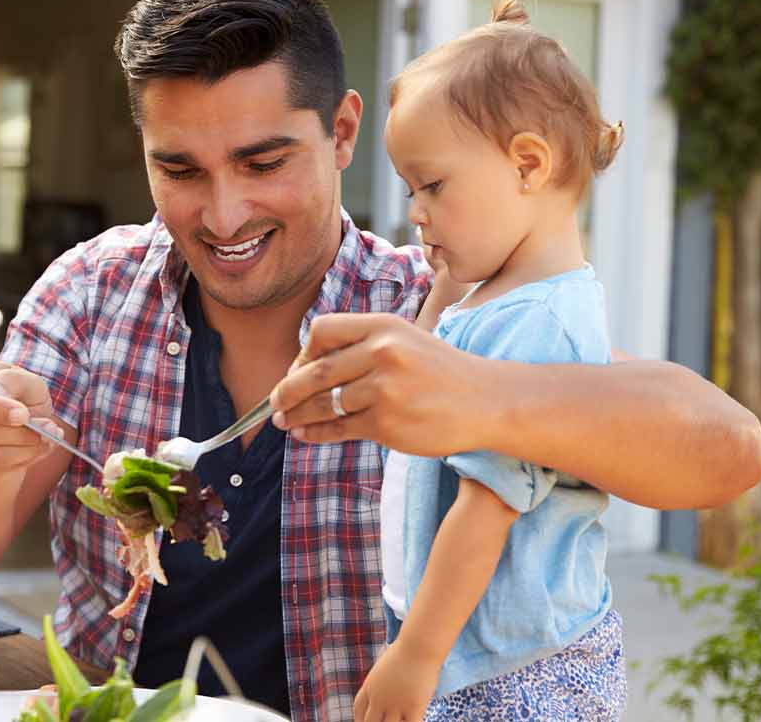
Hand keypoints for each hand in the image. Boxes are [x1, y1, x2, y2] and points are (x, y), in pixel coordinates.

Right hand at [0, 360, 66, 472]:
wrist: (15, 413)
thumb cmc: (19, 390)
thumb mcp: (23, 377)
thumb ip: (11, 380)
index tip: (24, 415)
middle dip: (19, 434)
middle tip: (51, 429)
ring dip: (27, 449)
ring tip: (52, 437)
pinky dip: (25, 458)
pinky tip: (41, 447)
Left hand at [270, 313, 499, 454]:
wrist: (487, 402)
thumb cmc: (441, 372)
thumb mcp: (405, 340)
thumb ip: (362, 346)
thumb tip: (305, 369)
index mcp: (384, 326)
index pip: (321, 331)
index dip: (302, 353)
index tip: (297, 370)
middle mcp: (382, 353)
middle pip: (315, 372)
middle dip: (287, 391)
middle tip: (273, 403)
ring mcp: (385, 390)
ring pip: (324, 404)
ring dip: (298, 416)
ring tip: (284, 422)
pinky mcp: (387, 424)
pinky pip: (339, 429)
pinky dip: (316, 434)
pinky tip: (304, 435)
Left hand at [354, 640, 440, 721]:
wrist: (418, 646)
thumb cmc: (406, 651)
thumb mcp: (386, 666)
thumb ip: (383, 681)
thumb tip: (389, 687)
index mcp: (370, 686)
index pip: (358, 709)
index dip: (360, 719)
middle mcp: (379, 698)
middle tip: (385, 721)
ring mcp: (395, 705)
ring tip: (401, 719)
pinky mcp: (413, 707)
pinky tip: (414, 719)